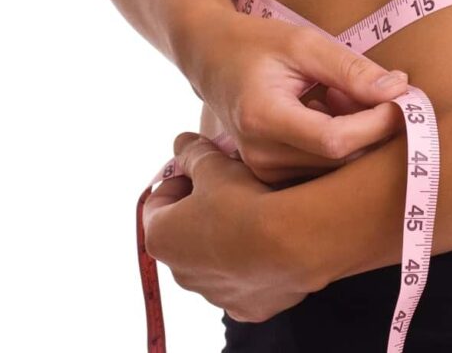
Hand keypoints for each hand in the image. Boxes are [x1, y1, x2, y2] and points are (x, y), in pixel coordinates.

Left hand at [142, 131, 315, 322]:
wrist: (293, 240)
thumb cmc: (241, 200)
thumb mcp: (214, 165)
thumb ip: (193, 153)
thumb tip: (181, 143)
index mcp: (160, 238)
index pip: (158, 201)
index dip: (180, 179)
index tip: (202, 167)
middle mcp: (180, 274)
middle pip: (187, 233)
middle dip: (204, 210)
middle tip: (233, 187)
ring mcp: (216, 295)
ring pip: (218, 260)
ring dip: (229, 239)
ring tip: (258, 214)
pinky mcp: (250, 308)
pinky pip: (248, 281)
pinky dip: (255, 264)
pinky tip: (274, 243)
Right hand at [173, 7, 408, 183]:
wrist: (209, 59)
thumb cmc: (255, 44)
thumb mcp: (304, 43)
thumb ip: (352, 69)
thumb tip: (400, 90)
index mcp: (262, 118)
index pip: (336, 140)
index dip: (377, 124)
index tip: (403, 99)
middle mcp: (260, 154)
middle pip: (341, 158)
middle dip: (373, 126)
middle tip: (376, 88)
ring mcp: (263, 170)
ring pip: (337, 166)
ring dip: (356, 132)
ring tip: (336, 92)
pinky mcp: (270, 175)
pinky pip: (323, 167)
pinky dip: (340, 140)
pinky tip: (326, 108)